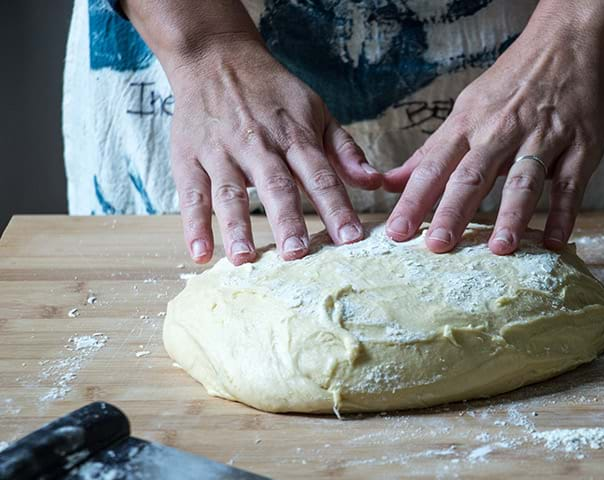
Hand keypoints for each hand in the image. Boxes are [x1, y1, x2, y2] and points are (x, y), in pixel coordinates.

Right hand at [121, 0, 381, 264]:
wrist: (215, 56)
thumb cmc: (272, 92)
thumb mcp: (316, 110)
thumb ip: (345, 150)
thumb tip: (375, 182)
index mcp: (295, 135)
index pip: (320, 175)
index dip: (336, 207)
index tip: (350, 238)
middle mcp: (259, 144)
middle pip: (276, 186)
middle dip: (287, 221)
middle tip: (297, 255)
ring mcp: (221, 151)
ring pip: (230, 192)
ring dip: (237, 226)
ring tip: (244, 259)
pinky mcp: (189, 158)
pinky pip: (191, 195)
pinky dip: (194, 225)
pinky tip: (201, 254)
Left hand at [382, 1, 603, 254]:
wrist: (567, 43)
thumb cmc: (509, 85)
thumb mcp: (465, 111)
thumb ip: (431, 153)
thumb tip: (390, 182)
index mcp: (468, 124)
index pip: (434, 166)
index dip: (414, 199)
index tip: (396, 232)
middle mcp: (501, 131)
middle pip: (473, 175)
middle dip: (453, 210)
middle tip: (438, 246)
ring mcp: (542, 138)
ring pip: (523, 180)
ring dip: (512, 215)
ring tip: (499, 248)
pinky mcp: (579, 146)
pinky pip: (570, 184)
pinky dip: (564, 214)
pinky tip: (553, 242)